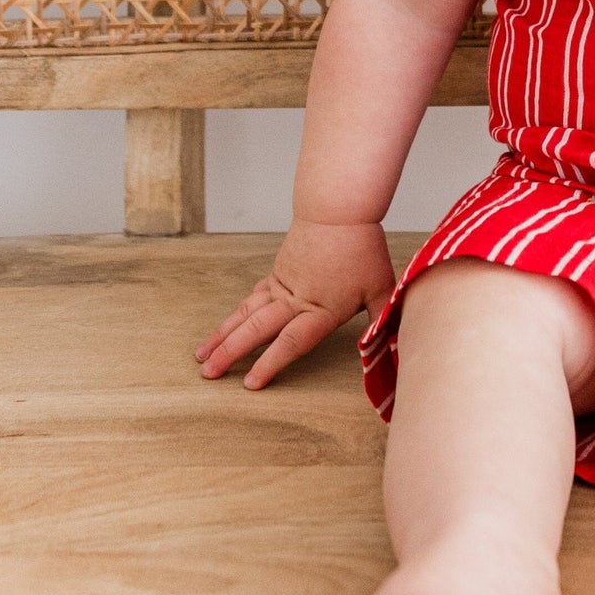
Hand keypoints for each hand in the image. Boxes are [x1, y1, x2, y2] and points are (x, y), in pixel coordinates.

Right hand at [195, 219, 393, 389]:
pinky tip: (227, 325)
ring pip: (246, 313)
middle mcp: (295, 300)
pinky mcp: (277, 273)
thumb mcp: (381, 287)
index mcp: (320, 309)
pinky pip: (253, 297)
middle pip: (256, 330)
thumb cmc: (362, 248)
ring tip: (202, 354)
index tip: (250, 384)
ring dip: (222, 334)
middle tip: (208, 374)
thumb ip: (383, 319)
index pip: (291, 342)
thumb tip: (393, 347)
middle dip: (230, 353)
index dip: (270, 364)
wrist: (337, 210)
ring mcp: (281, 286)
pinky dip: (237, 313)